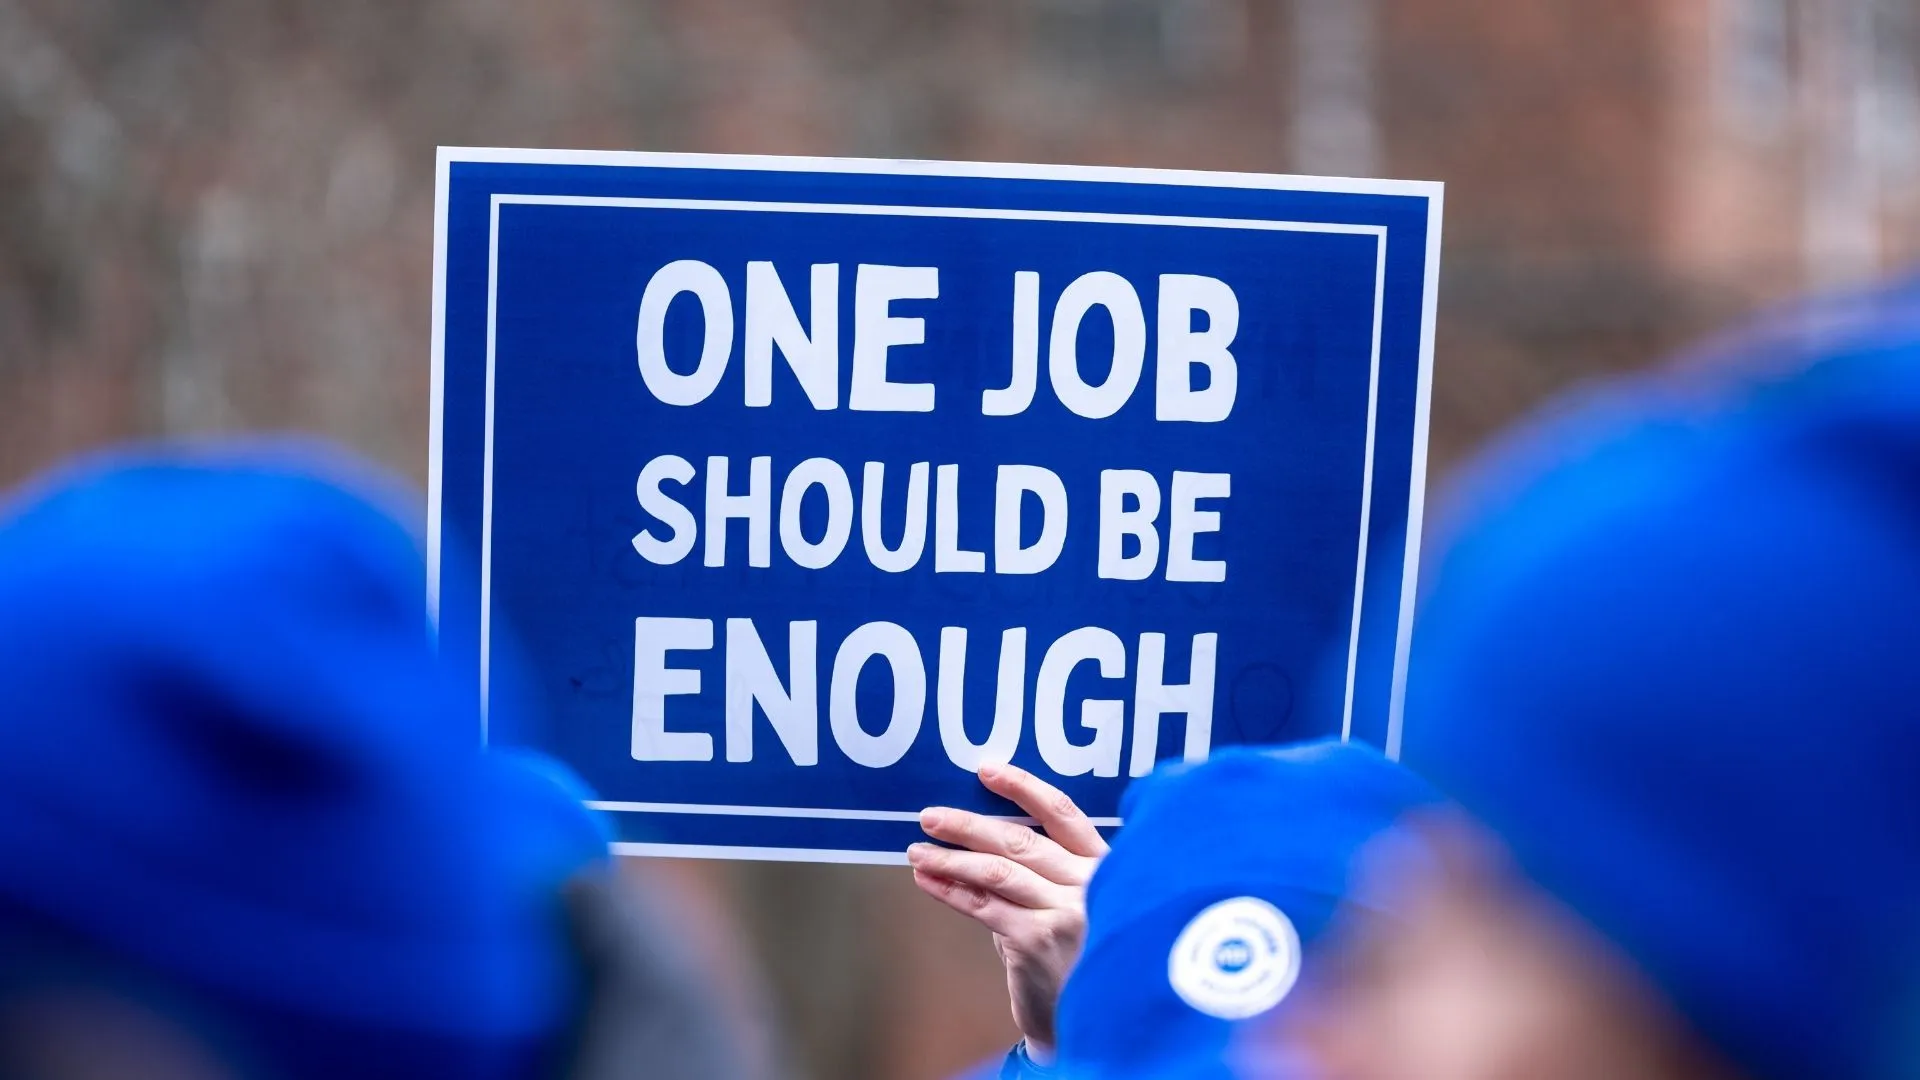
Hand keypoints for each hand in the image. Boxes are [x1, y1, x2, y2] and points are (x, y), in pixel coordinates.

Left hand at [908, 762, 1109, 1063]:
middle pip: (1021, 839)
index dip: (1023, 787)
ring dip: (951, 858)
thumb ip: (1044, 871)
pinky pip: (983, 906)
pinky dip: (950, 890)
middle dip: (969, 825)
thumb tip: (977, 835)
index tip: (986, 771)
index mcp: (1103, 863)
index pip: (1062, 813)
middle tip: (930, 816)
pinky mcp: (1037, 940)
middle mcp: (1089, 883)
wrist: (1091, 1014)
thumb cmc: (1075, 951)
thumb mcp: (1076, 901)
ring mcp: (1064, 912)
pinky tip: (928, 880)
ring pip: (997, 871)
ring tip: (918, 850)